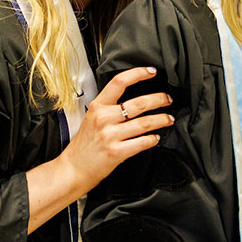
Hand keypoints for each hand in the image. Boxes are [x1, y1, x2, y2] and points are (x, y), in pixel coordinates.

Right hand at [24, 67, 172, 232]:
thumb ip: (107, 108)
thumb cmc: (83, 146)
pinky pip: (142, 142)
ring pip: (144, 123)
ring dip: (161, 120)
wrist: (73, 169)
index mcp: (97, 107)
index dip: (138, 74)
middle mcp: (104, 119)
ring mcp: (110, 136)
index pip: (119, 82)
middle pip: (138, 103)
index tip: (151, 72)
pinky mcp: (117, 152)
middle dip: (158, 99)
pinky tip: (156, 138)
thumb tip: (131, 102)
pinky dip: (152, 139)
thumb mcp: (90, 119)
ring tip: (168, 119)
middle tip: (167, 99)